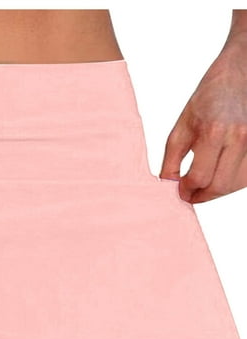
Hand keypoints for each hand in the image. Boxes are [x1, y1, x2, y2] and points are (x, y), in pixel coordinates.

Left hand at [159, 37, 246, 203]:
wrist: (241, 73)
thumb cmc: (209, 98)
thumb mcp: (182, 126)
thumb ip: (172, 158)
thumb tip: (169, 185)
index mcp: (214, 132)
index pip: (200, 177)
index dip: (188, 190)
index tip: (181, 192)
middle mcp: (239, 138)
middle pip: (220, 186)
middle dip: (202, 196)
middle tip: (191, 195)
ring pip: (236, 184)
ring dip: (218, 191)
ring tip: (204, 186)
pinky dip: (233, 182)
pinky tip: (220, 176)